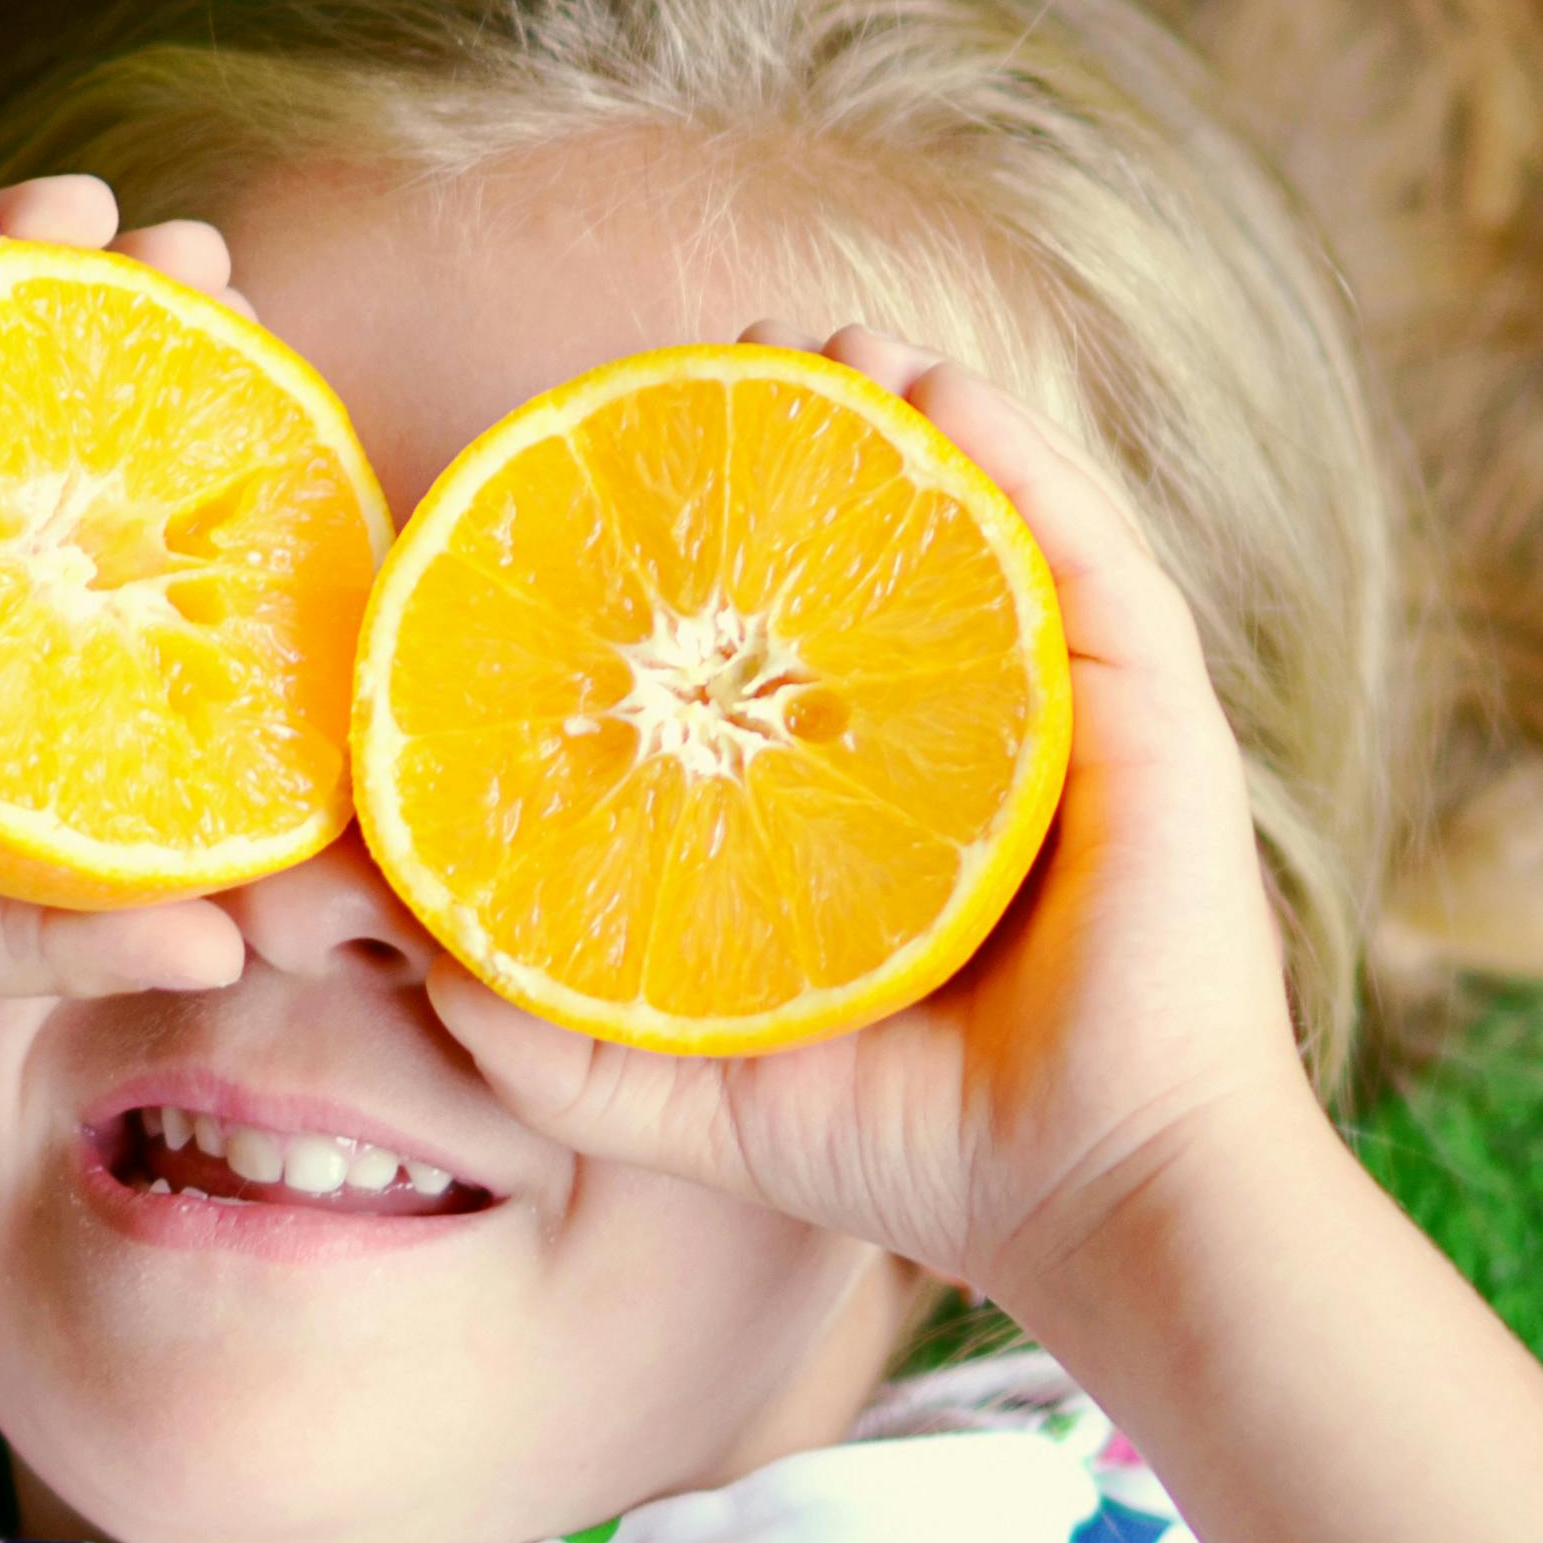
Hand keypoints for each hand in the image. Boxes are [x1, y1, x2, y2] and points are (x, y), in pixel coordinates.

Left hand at [414, 324, 1324, 1307]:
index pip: (779, 640)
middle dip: (787, 447)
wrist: (1092, 1200)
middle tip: (694, 372)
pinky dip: (1014, 455)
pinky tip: (936, 392)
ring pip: (980, 517)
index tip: (604, 471)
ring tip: (805, 342)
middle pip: (875, 551)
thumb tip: (389, 930)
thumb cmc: (903, 1149)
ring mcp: (1069, 710)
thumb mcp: (666, 1079)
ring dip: (896, 410)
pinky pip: (1083, 546)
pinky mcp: (1153, 708)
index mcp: (868, 800)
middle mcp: (969, 732)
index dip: (697, 551)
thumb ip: (532, 1021)